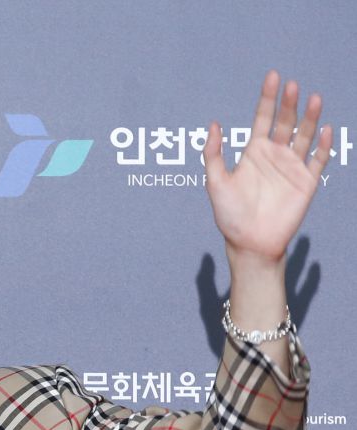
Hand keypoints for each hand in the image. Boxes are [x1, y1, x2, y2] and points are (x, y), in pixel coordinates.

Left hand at [203, 70, 331, 265]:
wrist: (249, 243)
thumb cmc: (230, 216)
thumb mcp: (215, 183)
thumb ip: (213, 155)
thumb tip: (213, 124)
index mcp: (254, 152)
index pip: (263, 118)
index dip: (268, 98)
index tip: (273, 76)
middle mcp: (275, 155)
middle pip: (285, 122)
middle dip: (288, 104)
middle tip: (291, 86)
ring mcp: (292, 168)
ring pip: (304, 136)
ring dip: (310, 118)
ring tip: (313, 99)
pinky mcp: (306, 183)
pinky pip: (318, 160)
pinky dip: (323, 146)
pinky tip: (325, 130)